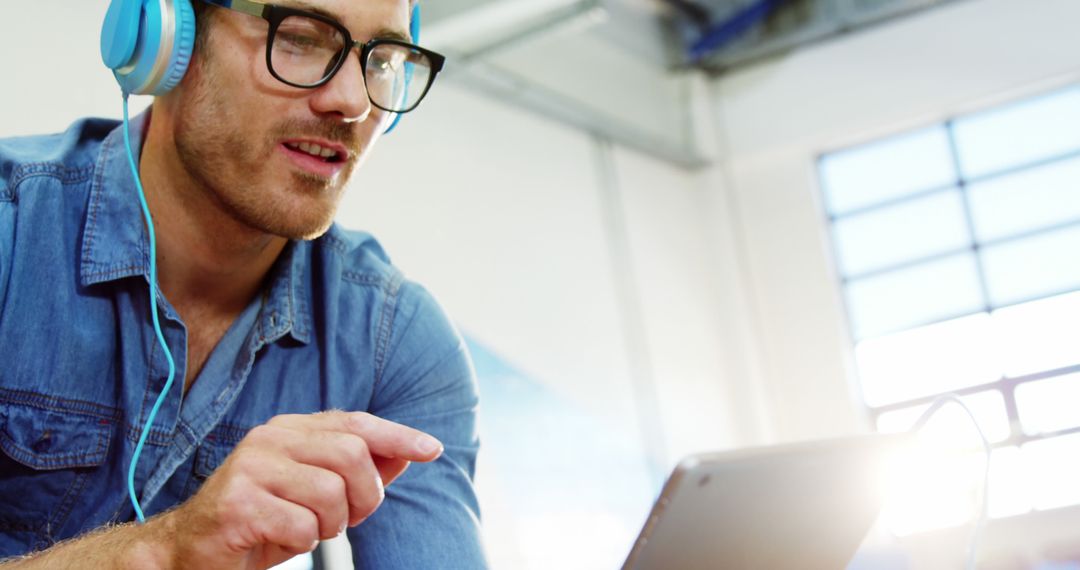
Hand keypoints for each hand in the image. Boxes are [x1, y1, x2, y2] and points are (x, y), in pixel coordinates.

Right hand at [162, 411, 442, 569]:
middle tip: (347, 519)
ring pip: (330, 493)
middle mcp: (270, 438)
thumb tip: (408, 453)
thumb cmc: (261, 519)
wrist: (190, 550)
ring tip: (309, 530)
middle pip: (351, 455)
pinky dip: (303, 542)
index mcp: (290, 429)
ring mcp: (250, 468)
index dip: (398, 435)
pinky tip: (280, 539)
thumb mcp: (315, 493)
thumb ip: (358, 470)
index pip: (355, 422)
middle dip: (365, 496)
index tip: (432, 449)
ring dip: (331, 525)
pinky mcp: (237, 503)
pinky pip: (302, 526)